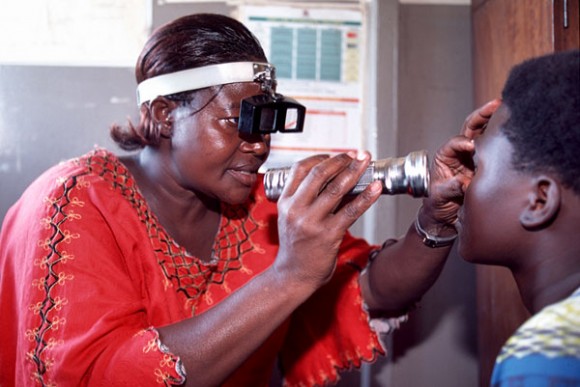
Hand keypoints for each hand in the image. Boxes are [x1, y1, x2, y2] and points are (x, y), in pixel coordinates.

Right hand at [273, 152, 381, 287]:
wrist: (293, 276)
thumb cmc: (296, 246)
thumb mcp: (291, 217)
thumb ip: (306, 198)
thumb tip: (337, 177)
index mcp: (284, 201)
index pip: (300, 169)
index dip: (322, 157)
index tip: (338, 155)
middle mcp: (295, 209)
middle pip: (319, 174)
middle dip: (341, 160)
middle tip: (356, 155)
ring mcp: (311, 222)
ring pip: (336, 189)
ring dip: (355, 172)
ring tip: (367, 162)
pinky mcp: (328, 235)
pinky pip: (351, 211)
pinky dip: (366, 197)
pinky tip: (376, 188)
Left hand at [422, 99, 499, 227]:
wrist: (444, 216)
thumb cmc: (437, 204)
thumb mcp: (439, 196)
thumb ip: (450, 188)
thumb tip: (464, 182)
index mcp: (444, 156)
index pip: (455, 143)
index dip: (462, 143)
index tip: (471, 146)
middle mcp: (459, 152)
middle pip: (471, 128)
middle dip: (483, 114)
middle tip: (496, 104)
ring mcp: (473, 156)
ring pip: (484, 133)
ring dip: (494, 120)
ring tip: (506, 109)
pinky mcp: (485, 164)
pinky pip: (494, 147)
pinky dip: (502, 137)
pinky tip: (513, 129)